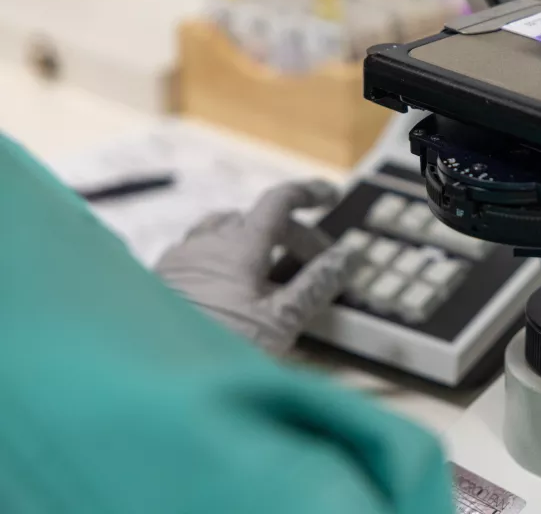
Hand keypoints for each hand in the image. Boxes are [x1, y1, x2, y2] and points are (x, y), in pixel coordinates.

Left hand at [156, 181, 357, 355]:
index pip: (279, 200)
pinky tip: (227, 290)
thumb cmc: (219, 350)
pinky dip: (222, 259)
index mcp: (238, 245)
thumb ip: (316, 284)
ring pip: (221, 232)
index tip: (330, 198)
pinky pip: (196, 254)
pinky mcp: (159, 284)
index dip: (308, 193)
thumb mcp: (281, 322)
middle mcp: (204, 244)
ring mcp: (177, 262)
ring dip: (253, 241)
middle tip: (314, 264)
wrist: (153, 387)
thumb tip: (347, 255)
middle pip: (255, 218)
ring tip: (269, 273)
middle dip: (290, 233)